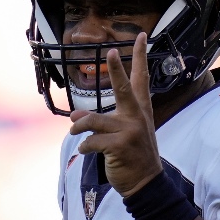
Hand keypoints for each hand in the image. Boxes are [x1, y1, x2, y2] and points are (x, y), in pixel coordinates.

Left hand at [68, 33, 162, 197]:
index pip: (141, 78)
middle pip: (123, 87)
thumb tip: (74, 119)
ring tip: (74, 132)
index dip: (141, 56)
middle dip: (117, 68)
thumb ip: (100, 122)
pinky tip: (87, 151)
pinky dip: (84, 146)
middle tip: (111, 51)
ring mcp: (130, 131)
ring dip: (79, 128)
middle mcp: (137, 117)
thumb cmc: (132, 155)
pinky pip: (91, 140)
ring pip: (93, 120)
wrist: (146, 182)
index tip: (143, 36)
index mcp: (140, 110)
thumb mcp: (120, 134)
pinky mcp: (120, 146)